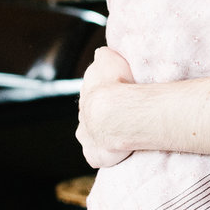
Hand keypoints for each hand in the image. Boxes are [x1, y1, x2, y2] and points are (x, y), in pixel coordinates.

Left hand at [77, 46, 134, 167]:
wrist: (116, 112)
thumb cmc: (117, 84)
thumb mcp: (108, 58)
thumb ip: (103, 56)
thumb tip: (101, 54)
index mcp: (86, 92)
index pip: (94, 92)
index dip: (109, 92)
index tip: (121, 92)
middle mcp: (83, 114)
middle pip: (93, 113)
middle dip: (106, 113)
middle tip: (126, 112)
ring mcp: (86, 136)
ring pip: (92, 134)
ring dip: (103, 133)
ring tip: (123, 132)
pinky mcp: (94, 155)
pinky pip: (98, 155)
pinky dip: (105, 154)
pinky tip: (117, 152)